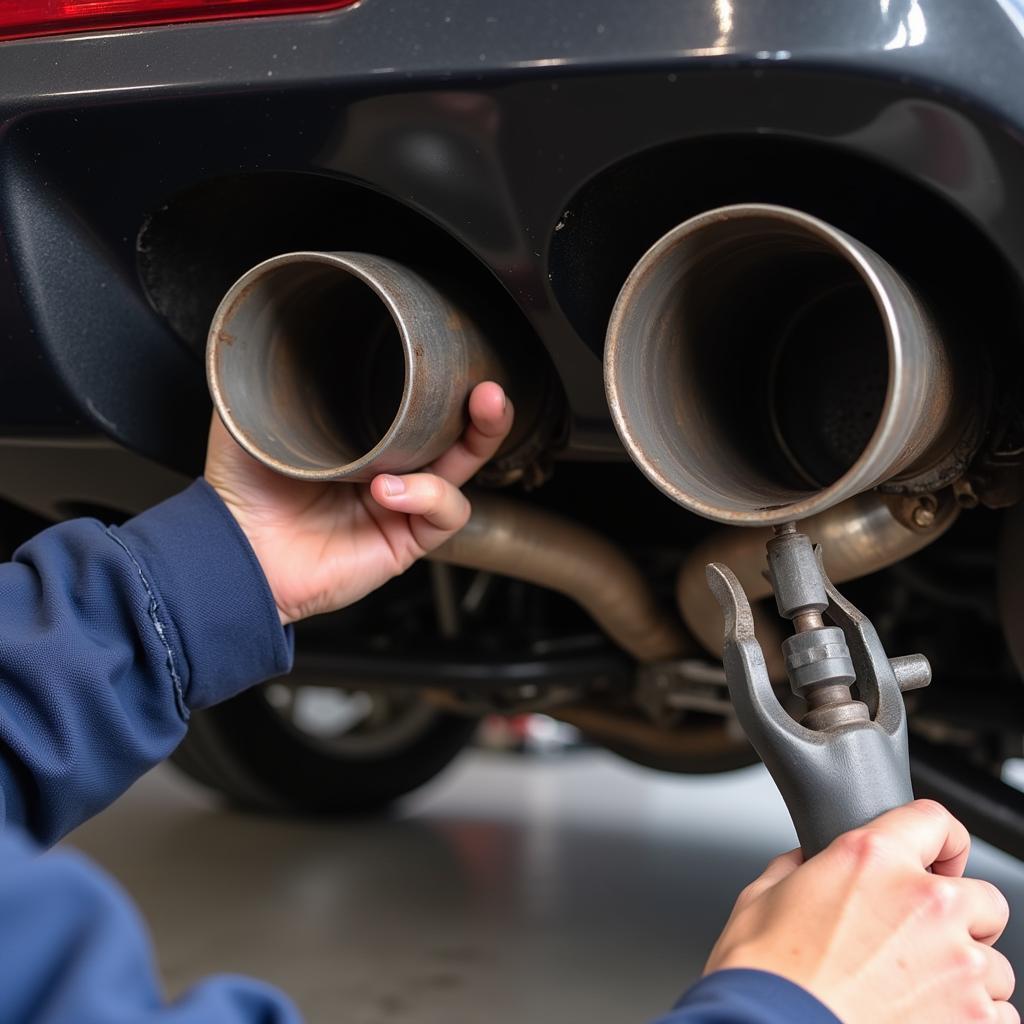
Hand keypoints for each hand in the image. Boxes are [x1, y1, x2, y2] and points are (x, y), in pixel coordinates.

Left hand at [205, 381, 512, 624]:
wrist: (236, 551)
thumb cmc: (242, 494)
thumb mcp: (251, 419)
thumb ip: (268, 379)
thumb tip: (275, 328)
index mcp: (364, 438)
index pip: (421, 406)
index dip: (447, 384)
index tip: (457, 358)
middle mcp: (390, 468)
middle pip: (460, 435)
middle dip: (485, 412)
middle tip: (488, 391)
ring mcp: (402, 504)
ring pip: (464, 471)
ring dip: (472, 445)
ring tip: (444, 438)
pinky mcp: (406, 540)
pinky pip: (445, 513)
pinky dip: (428, 497)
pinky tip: (389, 492)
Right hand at [705, 800, 1015, 1023]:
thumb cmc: (764, 973)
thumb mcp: (761, 896)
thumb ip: (797, 868)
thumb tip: (806, 864)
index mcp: (874, 859)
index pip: (935, 820)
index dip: (938, 840)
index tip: (937, 859)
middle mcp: (926, 904)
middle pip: (984, 898)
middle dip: (960, 916)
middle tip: (919, 937)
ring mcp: (956, 966)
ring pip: (994, 965)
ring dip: (963, 973)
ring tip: (916, 988)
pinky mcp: (972, 1021)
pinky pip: (1000, 1015)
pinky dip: (971, 1017)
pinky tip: (928, 1015)